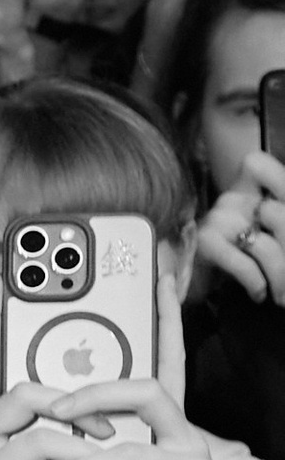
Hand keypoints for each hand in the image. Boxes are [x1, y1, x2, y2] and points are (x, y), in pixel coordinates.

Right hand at [193, 146, 284, 306]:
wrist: (184, 282)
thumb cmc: (228, 260)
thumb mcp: (256, 236)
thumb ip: (272, 224)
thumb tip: (284, 242)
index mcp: (245, 189)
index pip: (259, 166)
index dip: (278, 181)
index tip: (282, 205)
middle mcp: (231, 199)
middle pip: (277, 215)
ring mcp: (216, 218)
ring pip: (264, 245)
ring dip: (278, 275)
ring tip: (281, 294)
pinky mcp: (205, 242)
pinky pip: (243, 262)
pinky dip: (256, 281)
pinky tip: (259, 292)